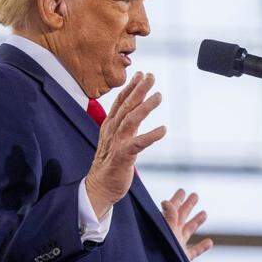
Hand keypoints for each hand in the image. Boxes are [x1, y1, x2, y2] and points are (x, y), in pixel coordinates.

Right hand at [84, 72, 165, 217]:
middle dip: (139, 89)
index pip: (120, 102)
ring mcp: (116, 143)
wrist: (99, 188)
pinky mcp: (123, 157)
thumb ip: (122, 125)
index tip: (140, 74)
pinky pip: (138, 144)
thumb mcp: (114, 140)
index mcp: (110, 126)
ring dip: (145, 107)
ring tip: (159, 96)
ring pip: (131, 120)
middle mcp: (112, 132)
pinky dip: (151, 136)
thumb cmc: (109, 164)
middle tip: (151, 76)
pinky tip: (163, 129)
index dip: (130, 87)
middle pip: (126, 106)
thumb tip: (133, 112)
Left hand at [160, 188, 212, 260]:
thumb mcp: (167, 231)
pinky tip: (210, 242)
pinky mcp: (183, 258)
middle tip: (195, 195)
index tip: (183, 190)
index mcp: (167, 225)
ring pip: (189, 231)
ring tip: (204, 213)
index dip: (178, 199)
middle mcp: (172, 233)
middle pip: (182, 216)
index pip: (172, 208)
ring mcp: (178, 245)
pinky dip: (202, 246)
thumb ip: (169, 216)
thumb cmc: (160, 250)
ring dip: (196, 222)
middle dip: (189, 205)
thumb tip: (166, 202)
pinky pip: (194, 251)